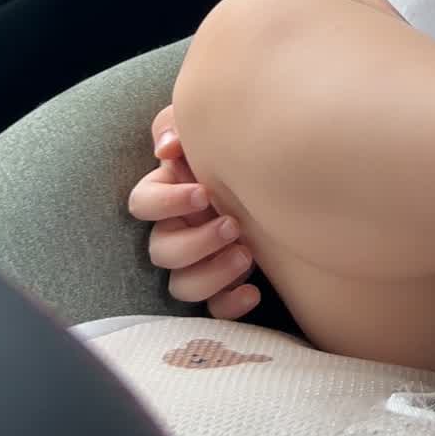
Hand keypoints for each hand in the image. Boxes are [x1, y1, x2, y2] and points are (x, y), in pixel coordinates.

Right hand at [126, 105, 259, 318]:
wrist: (293, 176)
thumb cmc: (243, 146)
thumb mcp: (212, 126)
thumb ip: (179, 126)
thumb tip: (164, 148)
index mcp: (171, 193)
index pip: (142, 203)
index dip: (165, 203)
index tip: (203, 193)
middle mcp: (179, 230)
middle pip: (160, 251)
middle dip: (194, 242)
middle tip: (233, 225)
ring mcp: (199, 262)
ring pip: (180, 286)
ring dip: (210, 274)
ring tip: (246, 254)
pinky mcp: (224, 286)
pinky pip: (214, 310)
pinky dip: (230, 305)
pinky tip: (252, 292)